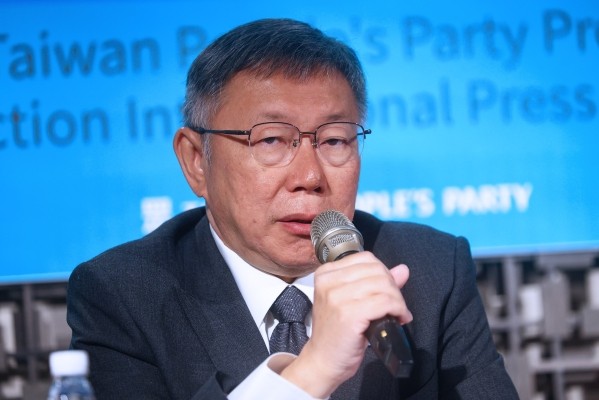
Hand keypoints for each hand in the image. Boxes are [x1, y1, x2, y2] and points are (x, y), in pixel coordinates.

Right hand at [280, 252, 411, 397]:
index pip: (367, 259)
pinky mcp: (349, 314)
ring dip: (398, 301)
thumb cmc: (336, 333)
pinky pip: (385, 302)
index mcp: (327, 274)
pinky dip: (398, 310)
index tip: (387, 293)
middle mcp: (329, 281)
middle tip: (395, 307)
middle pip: (377, 271)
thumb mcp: (352, 301)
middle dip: (394, 289)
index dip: (384, 275)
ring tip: (398, 314)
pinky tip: (398, 320)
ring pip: (383, 286)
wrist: (322, 361)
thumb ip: (376, 283)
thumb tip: (402, 269)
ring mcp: (337, 297)